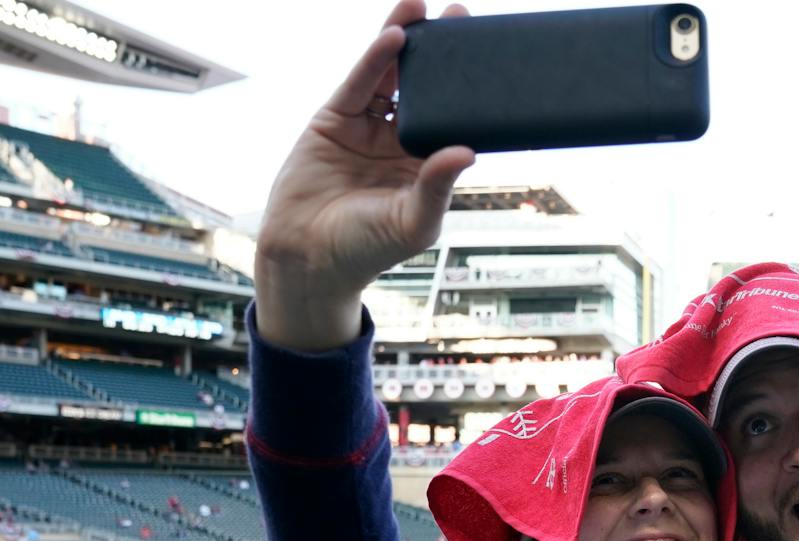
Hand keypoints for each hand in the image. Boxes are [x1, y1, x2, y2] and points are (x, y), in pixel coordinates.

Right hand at [254, 0, 475, 350]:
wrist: (307, 259)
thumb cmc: (366, 251)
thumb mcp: (413, 222)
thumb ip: (437, 186)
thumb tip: (466, 152)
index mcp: (427, 166)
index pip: (453, 119)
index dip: (470, 90)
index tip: (491, 58)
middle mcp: (399, 142)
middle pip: (425, 88)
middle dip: (441, 53)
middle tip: (463, 16)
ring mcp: (367, 128)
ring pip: (390, 76)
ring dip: (405, 41)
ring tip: (422, 7)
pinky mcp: (335, 120)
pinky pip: (359, 83)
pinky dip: (375, 58)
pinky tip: (393, 36)